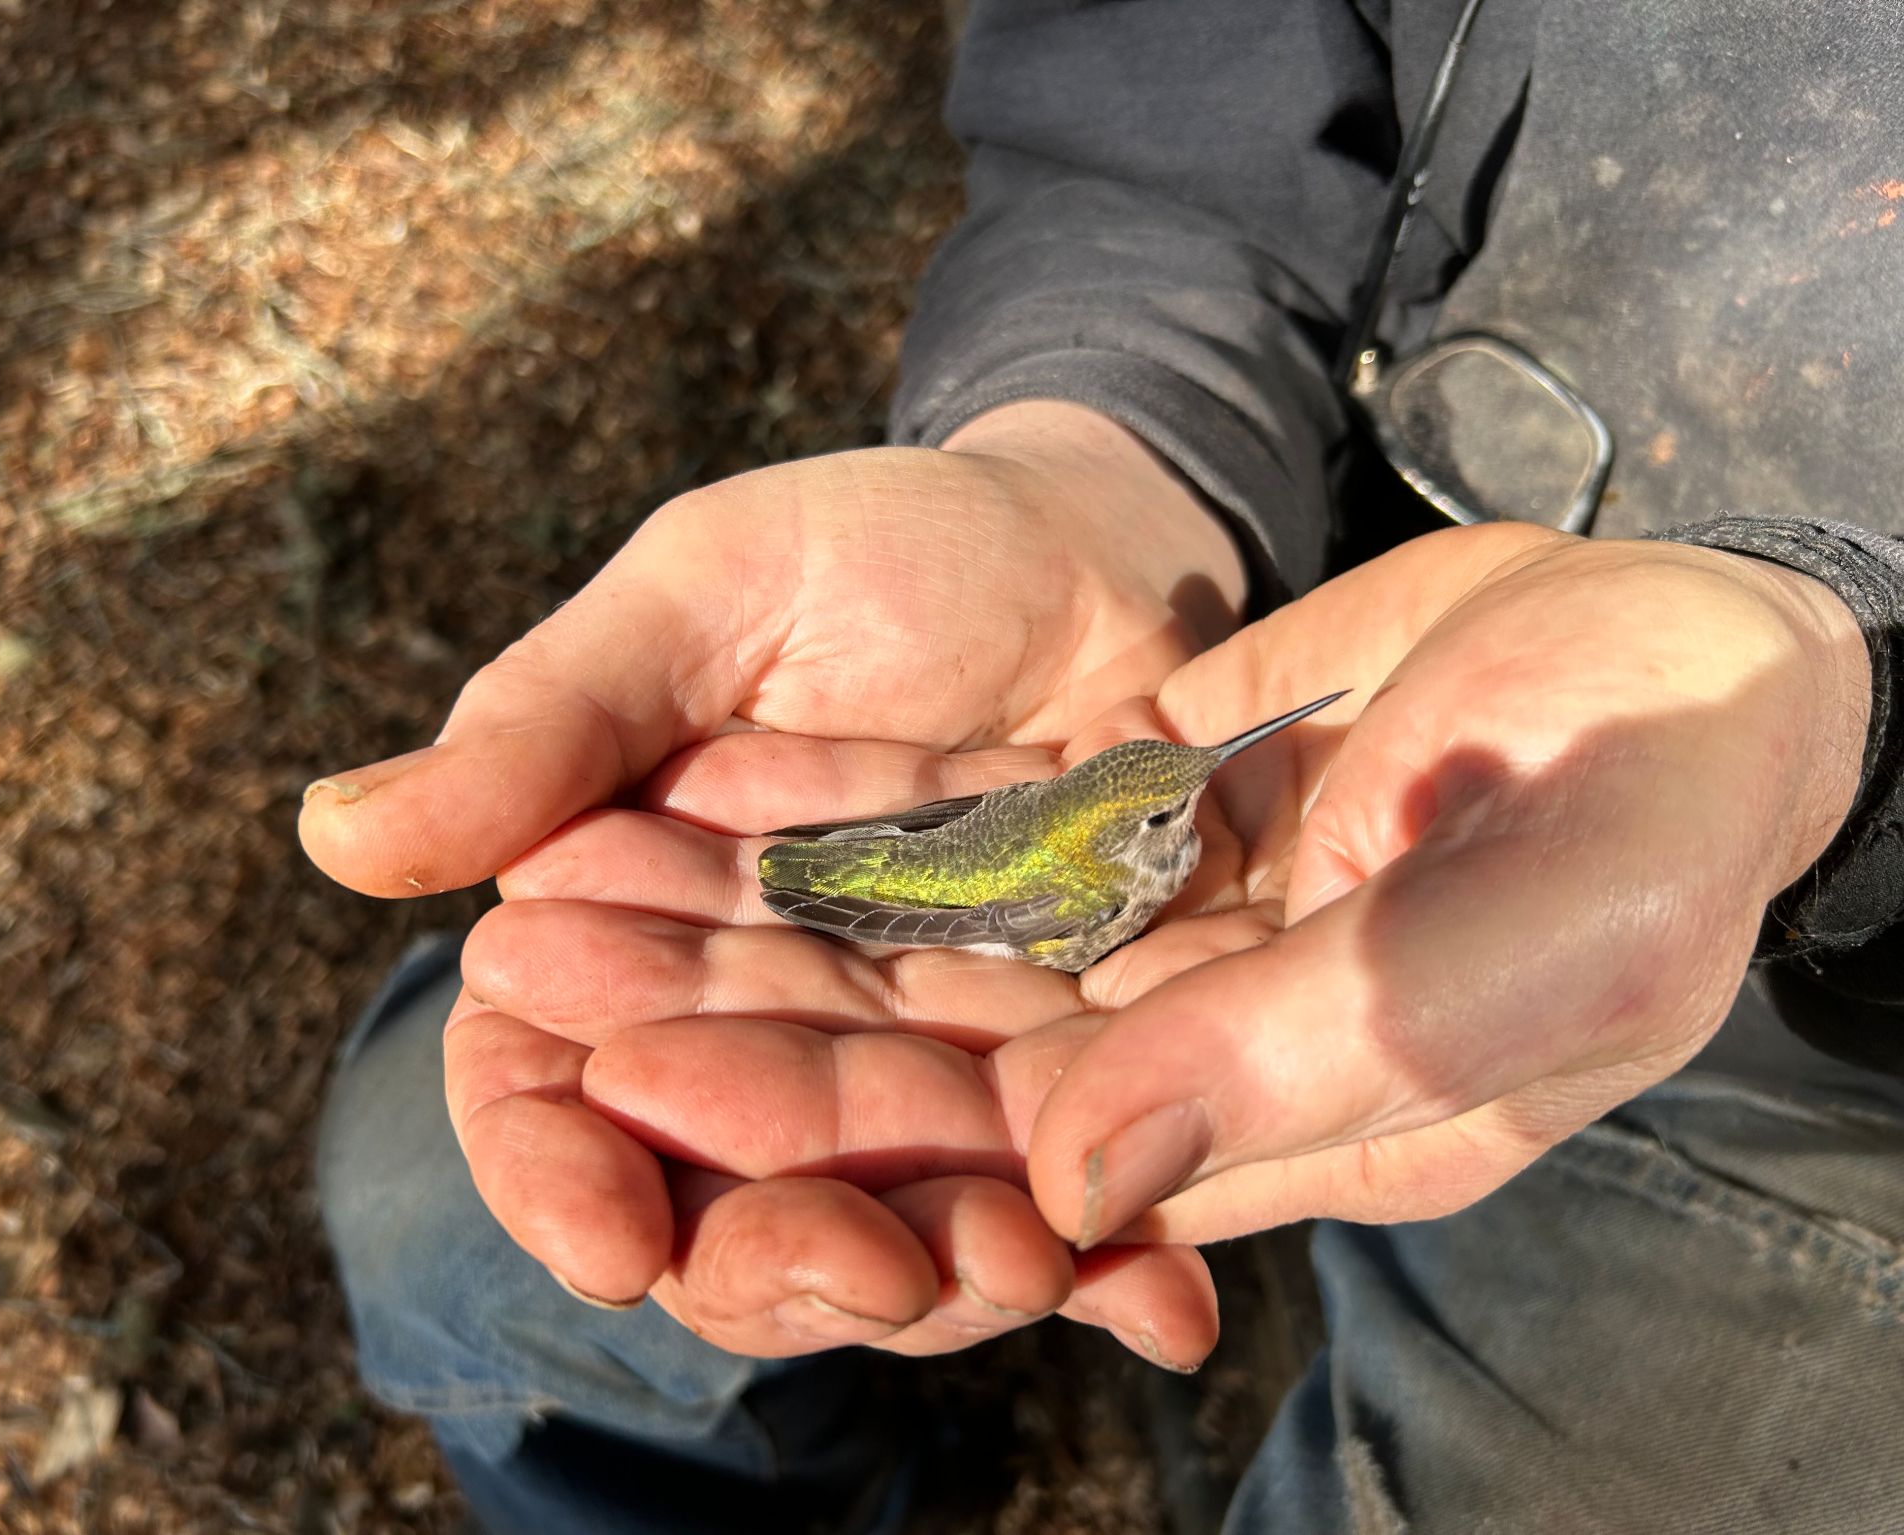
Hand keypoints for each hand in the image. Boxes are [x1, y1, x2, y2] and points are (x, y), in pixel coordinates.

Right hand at [300, 401, 1246, 1357]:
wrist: (1085, 539)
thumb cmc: (873, 548)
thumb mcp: (706, 597)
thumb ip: (551, 724)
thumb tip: (334, 835)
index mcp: (628, 931)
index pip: (547, 1087)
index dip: (559, 1173)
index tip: (609, 1235)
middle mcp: (760, 1025)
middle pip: (728, 1191)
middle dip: (786, 1253)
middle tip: (868, 1269)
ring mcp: (917, 1059)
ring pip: (897, 1219)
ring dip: (955, 1271)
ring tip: (1032, 1266)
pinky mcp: (1066, 1059)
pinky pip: (1072, 1177)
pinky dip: (1114, 1238)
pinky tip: (1161, 1296)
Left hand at [507, 522, 1867, 1298]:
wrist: (1702, 660)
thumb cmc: (1668, 804)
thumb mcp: (1533, 941)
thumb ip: (1302, 1060)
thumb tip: (1067, 1177)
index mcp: (1270, 1137)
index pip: (999, 1196)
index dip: (814, 1153)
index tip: (640, 1095)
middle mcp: (1189, 1064)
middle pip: (910, 1080)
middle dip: (717, 1037)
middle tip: (526, 980)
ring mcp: (1157, 943)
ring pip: (904, 959)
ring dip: (735, 925)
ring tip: (553, 884)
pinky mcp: (1142, 830)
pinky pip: (952, 837)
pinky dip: (825, 811)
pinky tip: (688, 777)